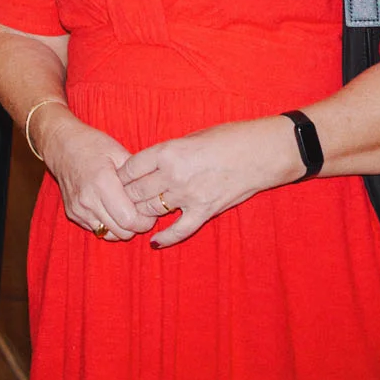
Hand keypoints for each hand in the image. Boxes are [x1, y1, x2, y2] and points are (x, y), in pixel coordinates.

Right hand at [39, 107, 153, 241]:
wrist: (61, 145)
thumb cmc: (92, 145)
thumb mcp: (118, 152)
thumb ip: (137, 175)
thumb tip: (155, 194)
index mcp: (102, 183)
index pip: (129, 220)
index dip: (145, 220)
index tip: (150, 212)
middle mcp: (88, 200)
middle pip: (121, 232)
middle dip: (136, 226)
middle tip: (142, 213)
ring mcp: (78, 209)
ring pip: (109, 235)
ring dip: (122, 228)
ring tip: (127, 211)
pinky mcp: (73, 214)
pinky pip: (97, 229)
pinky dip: (108, 225)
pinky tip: (112, 209)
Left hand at [116, 116, 299, 247]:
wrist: (262, 153)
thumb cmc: (228, 138)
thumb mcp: (191, 137)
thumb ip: (167, 153)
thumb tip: (147, 166)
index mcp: (168, 151)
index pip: (130, 168)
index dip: (120, 175)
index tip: (117, 179)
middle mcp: (173, 174)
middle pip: (136, 191)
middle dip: (125, 196)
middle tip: (120, 200)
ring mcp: (188, 195)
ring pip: (151, 210)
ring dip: (142, 213)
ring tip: (134, 215)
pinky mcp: (204, 211)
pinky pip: (179, 230)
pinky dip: (165, 238)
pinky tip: (154, 242)